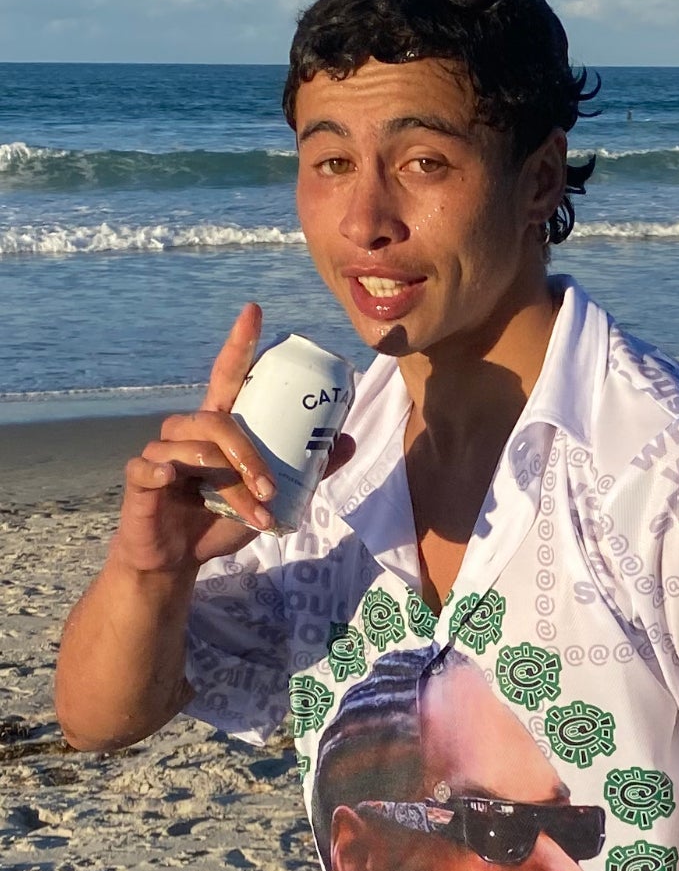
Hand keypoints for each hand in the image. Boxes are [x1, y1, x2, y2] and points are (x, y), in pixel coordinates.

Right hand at [110, 305, 352, 575]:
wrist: (178, 559)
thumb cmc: (219, 520)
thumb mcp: (269, 496)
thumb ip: (306, 471)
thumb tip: (346, 441)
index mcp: (217, 426)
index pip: (227, 374)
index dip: (240, 343)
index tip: (255, 311)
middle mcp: (187, 430)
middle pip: (218, 420)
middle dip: (249, 455)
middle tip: (271, 489)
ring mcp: (161, 450)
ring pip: (196, 451)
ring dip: (229, 486)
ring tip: (254, 515)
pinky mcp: (139, 476)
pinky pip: (153, 466)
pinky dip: (165, 473)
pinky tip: (174, 484)